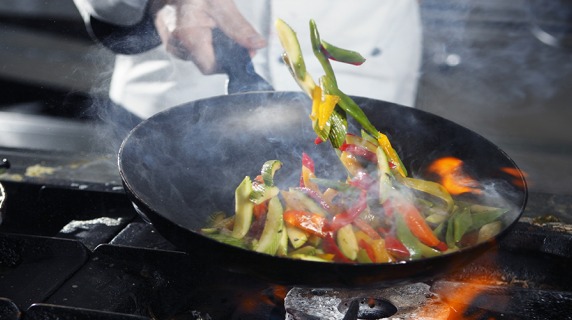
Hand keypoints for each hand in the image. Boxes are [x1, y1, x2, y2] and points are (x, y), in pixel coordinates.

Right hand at [151, 0, 265, 73]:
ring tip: (221, 28)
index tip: (246, 51)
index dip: (231, 62)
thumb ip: (239, 27)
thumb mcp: (220, 3)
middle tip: (240, 39)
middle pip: (208, 62)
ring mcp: (172, 44)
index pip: (211, 67)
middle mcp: (176, 44)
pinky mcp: (173, 42)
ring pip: (202, 56)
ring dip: (217, 46)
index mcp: (188, 36)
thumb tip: (258, 44)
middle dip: (226, 53)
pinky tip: (209, 28)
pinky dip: (206, 42)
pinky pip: (193, 49)